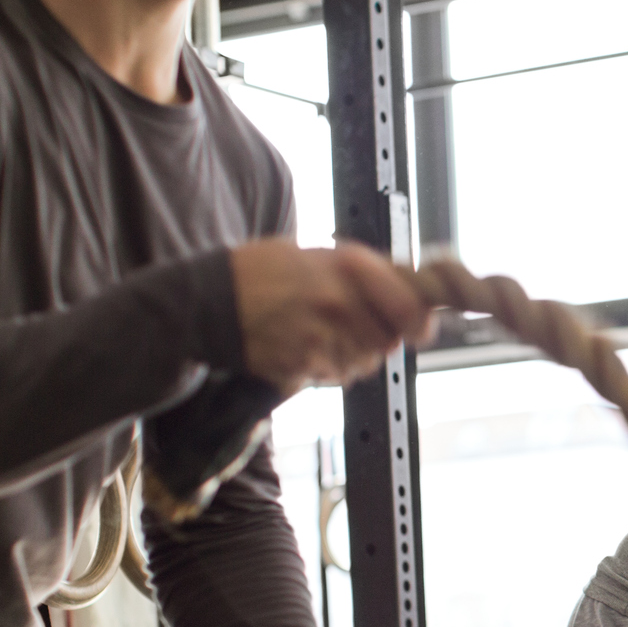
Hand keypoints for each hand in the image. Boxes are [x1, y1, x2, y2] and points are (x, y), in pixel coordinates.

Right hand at [231, 238, 433, 392]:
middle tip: (359, 323)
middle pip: (389, 340)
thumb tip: (409, 287)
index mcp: (346, 269)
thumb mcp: (316, 252)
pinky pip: (337, 374)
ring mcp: (319, 338)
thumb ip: (364, 270)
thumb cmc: (260, 270)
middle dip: (383, 335)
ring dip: (356, 353)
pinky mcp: (302, 366)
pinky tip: (308, 345)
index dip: (420, 320)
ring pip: (365, 361)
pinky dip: (330, 366)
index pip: (410, 308)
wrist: (207, 300)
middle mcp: (337, 304)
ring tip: (325, 331)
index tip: (418, 322)